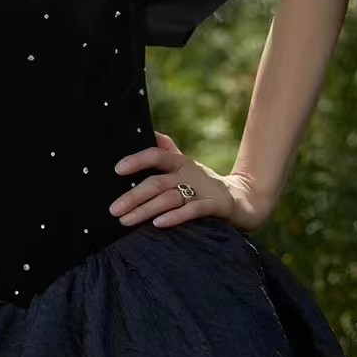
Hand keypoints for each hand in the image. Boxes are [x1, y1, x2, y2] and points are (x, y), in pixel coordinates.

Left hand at [110, 131, 271, 230]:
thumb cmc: (203, 184)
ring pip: (170, 199)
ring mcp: (203, 190)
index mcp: (180, 163)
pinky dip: (176, 217)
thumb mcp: (184, 166)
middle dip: (133, 196)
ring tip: (126, 220)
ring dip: (146, 210)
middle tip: (113, 209)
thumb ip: (165, 151)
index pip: (156, 155)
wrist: (243, 200)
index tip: (116, 169)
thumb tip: (148, 132)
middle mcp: (189, 174)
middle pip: (157, 183)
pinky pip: (193, 211)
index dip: (137, 160)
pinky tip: (159, 224)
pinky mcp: (216, 207)